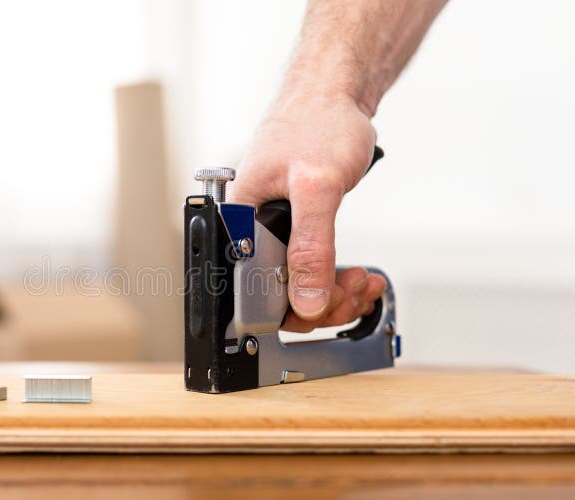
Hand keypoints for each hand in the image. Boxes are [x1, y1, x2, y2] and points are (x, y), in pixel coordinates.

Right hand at [229, 94, 386, 332]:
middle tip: (354, 289)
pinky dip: (333, 278)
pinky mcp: (290, 228)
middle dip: (321, 301)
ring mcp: (268, 231)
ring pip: (294, 286)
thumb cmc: (316, 123)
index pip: (252, 290)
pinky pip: (306, 269)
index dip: (292, 306)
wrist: (333, 94)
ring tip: (361, 282)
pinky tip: (355, 274)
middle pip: (276, 295)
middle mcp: (246, 232)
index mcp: (236, 222)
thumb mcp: (317, 187)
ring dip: (333, 293)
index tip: (330, 300)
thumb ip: (311, 247)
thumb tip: (306, 300)